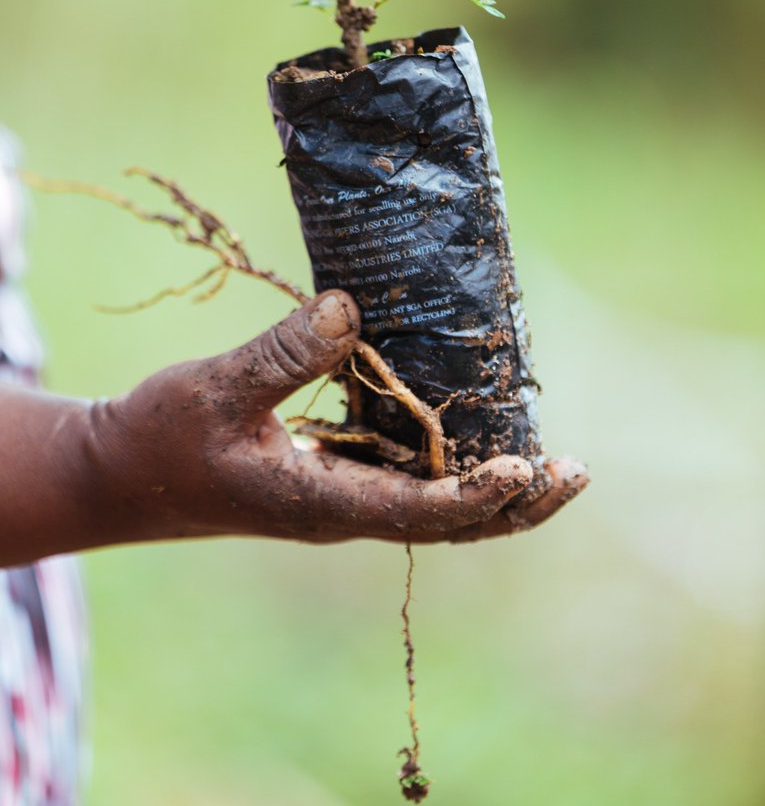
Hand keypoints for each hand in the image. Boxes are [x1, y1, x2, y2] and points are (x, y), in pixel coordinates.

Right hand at [83, 290, 586, 546]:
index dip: (478, 494)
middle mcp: (344, 507)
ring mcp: (342, 494)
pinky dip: (452, 458)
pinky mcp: (333, 473)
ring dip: (495, 487)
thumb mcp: (216, 389)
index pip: (420, 512)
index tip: (527, 467)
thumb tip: (351, 309)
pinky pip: (409, 474)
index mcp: (321, 503)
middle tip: (574, 472)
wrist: (124, 475)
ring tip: (550, 460)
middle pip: (449, 522)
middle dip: (514, 504)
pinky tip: (475, 424)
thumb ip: (282, 354)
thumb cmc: (162, 437)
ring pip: (436, 502)